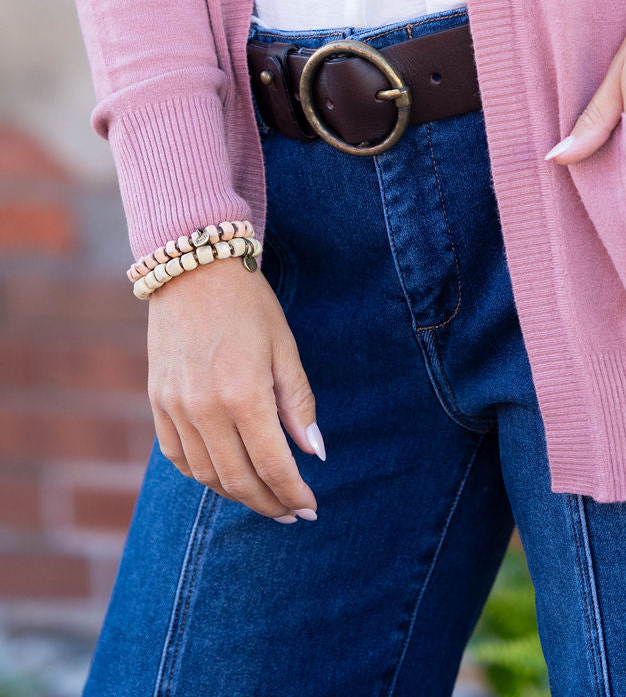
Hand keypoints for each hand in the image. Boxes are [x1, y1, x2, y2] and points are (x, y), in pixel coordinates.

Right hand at [147, 252, 324, 522]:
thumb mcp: (285, 348)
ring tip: (263, 497)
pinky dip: (202, 474)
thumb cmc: (248, 304)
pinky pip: (178, 456)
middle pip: (238, 480)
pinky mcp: (158, 402)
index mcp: (244, 394)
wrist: (193, 268)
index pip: (272, 465)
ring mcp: (176, 408)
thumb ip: (298, 404)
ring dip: (237, 494)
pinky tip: (225, 475)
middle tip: (292, 512)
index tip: (311, 507)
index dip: (293, 494)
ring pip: (206, 476)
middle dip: (269, 503)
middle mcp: (205, 409)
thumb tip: (313, 454)